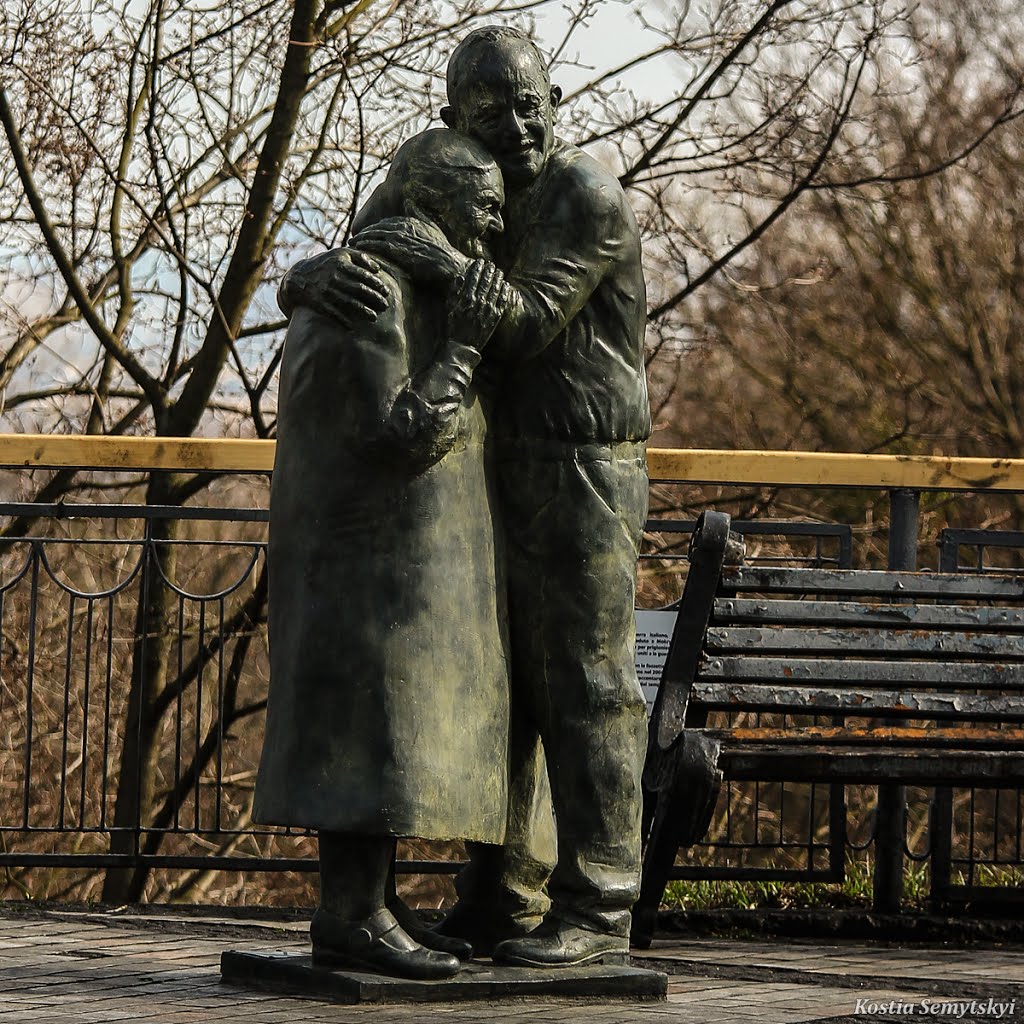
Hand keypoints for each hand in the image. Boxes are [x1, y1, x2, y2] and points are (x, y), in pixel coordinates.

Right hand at [279, 248, 388, 325]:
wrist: (299, 278)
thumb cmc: (326, 264)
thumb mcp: (341, 254)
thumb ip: (360, 257)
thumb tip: (378, 269)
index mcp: (340, 263)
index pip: (364, 275)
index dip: (377, 284)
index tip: (386, 291)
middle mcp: (334, 276)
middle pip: (359, 289)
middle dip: (375, 298)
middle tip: (385, 305)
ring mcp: (326, 290)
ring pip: (349, 303)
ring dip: (363, 311)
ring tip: (374, 317)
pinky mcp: (319, 302)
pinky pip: (334, 313)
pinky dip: (344, 320)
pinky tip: (354, 326)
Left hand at [351, 217, 467, 285]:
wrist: (450, 266)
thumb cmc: (444, 251)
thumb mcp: (432, 228)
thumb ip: (420, 215)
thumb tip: (410, 202)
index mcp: (411, 220)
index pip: (387, 222)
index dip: (376, 228)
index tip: (368, 233)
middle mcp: (403, 226)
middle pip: (377, 228)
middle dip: (365, 233)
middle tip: (354, 239)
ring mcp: (399, 237)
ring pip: (373, 236)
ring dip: (361, 239)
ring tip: (352, 245)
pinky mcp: (396, 250)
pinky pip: (375, 246)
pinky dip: (365, 247)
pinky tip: (358, 251)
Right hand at [448, 260, 512, 346]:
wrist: (462, 346)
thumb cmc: (453, 327)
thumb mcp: (449, 308)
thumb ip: (454, 292)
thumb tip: (460, 277)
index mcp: (466, 299)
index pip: (473, 279)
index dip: (477, 268)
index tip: (479, 261)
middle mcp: (478, 303)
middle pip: (486, 282)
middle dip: (489, 270)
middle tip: (491, 263)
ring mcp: (488, 310)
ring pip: (495, 289)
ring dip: (498, 278)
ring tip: (499, 271)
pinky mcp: (495, 318)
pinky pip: (502, 301)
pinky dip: (505, 292)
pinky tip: (506, 285)